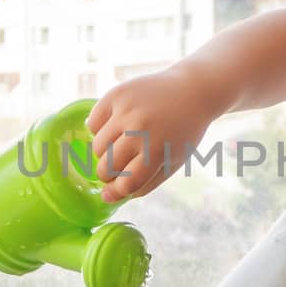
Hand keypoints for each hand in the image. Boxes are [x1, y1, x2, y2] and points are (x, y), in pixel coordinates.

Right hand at [87, 68, 217, 203]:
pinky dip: (99, 130)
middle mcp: (140, 130)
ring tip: (119, 146)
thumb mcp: (172, 162)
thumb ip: (144, 183)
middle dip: (107, 174)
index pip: (126, 183)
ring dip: (104, 153)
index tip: (110, 193)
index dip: (116, 192)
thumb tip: (110, 196)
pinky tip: (115, 127)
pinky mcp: (116, 94)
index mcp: (157, 151)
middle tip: (116, 168)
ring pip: (96, 147)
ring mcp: (126, 111)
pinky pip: (93, 123)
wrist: (192, 90)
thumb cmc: (182, 132)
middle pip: (106, 167)